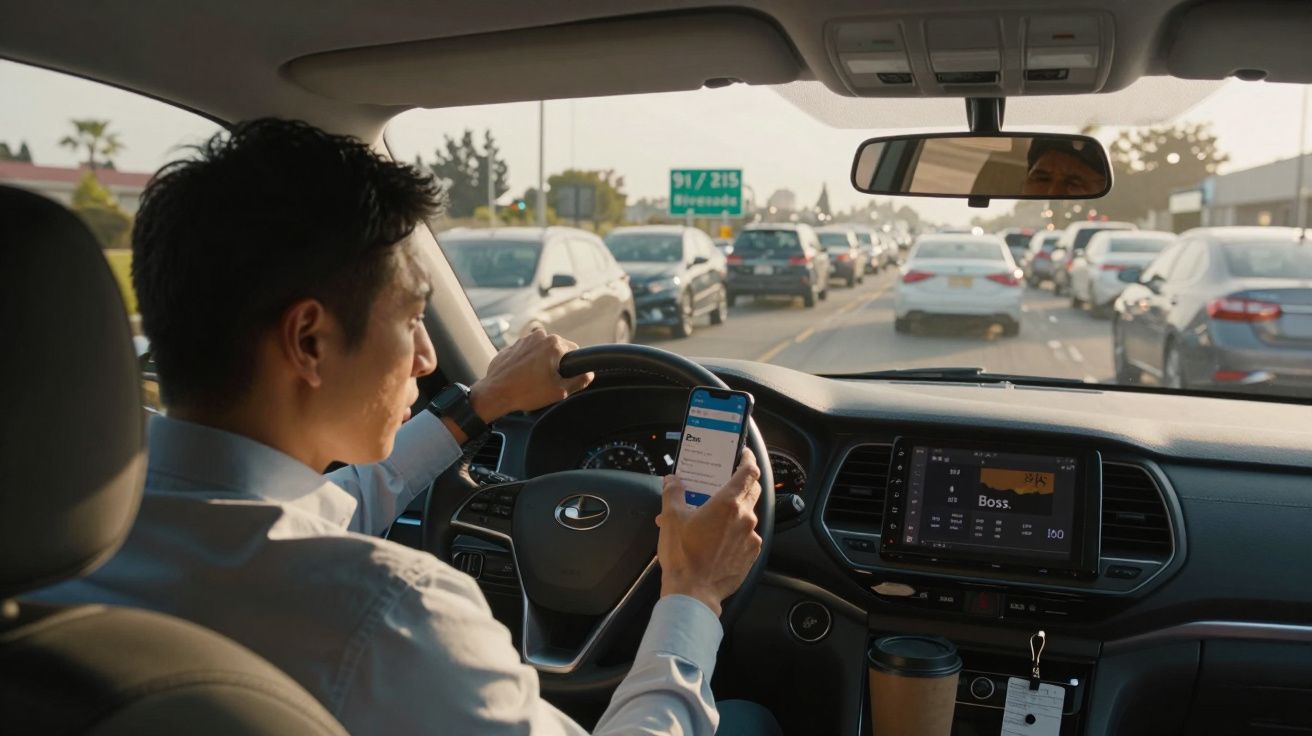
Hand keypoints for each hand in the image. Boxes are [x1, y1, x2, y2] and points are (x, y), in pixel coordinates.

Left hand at [468, 328, 592, 422]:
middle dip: (555, 363)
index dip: (571, 367)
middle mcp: (539, 336)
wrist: (496, 393)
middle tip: (547, 382)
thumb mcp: (559, 391)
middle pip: (557, 349)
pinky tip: (522, 377)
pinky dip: (527, 362)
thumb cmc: (527, 392)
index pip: (574, 351)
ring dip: (541, 362)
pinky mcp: (512, 346)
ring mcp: (523, 339)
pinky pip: (527, 353)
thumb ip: (578, 381)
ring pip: (541, 350)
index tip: (563, 378)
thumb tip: (589, 374)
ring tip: (533, 380)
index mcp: (554, 344)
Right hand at [655, 449, 763, 615]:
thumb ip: (673, 492)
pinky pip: (747, 536)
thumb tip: (673, 480)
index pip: (749, 472)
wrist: (693, 593)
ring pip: (747, 515)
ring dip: (734, 512)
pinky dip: (736, 533)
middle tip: (723, 484)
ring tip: (712, 519)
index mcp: (728, 503)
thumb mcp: (671, 518)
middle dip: (740, 484)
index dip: (748, 459)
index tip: (743, 454)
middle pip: (751, 491)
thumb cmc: (683, 555)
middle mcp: (745, 517)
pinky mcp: (751, 555)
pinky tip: (718, 539)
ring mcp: (751, 537)